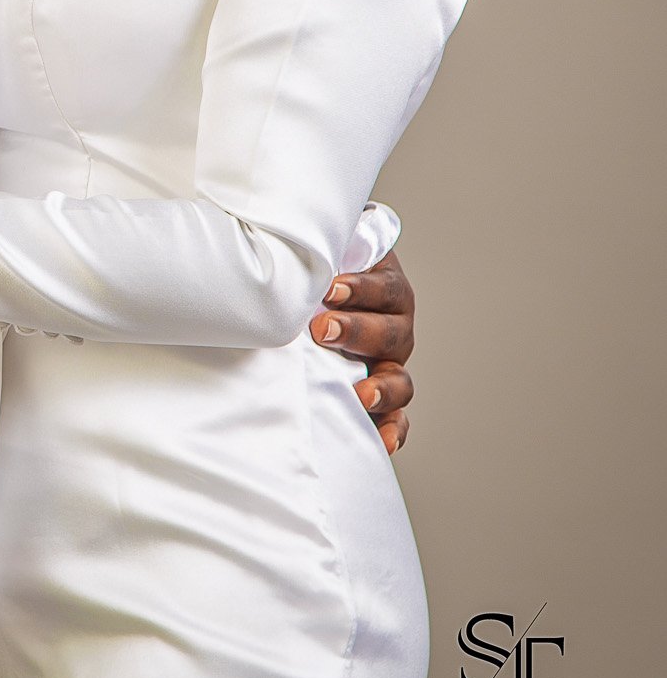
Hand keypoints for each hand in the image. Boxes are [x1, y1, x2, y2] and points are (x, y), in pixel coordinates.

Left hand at [309, 250, 415, 456]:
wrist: (305, 292)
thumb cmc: (311, 266)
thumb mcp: (317, 252)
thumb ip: (307, 248)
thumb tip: (277, 236)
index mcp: (384, 285)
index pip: (384, 287)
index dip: (362, 289)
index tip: (330, 290)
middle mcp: (393, 323)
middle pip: (390, 332)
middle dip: (357, 331)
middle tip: (321, 330)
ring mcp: (388, 361)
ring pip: (399, 377)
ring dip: (382, 386)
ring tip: (361, 393)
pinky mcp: (378, 391)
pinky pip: (396, 416)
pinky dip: (392, 428)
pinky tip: (384, 441)